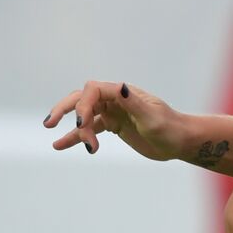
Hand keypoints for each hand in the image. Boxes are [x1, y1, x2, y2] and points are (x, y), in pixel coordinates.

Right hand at [43, 81, 185, 159]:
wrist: (181, 142)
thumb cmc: (171, 128)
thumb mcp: (152, 118)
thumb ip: (134, 103)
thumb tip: (121, 87)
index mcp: (124, 93)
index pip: (93, 90)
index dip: (82, 105)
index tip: (81, 125)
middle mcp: (116, 99)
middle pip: (83, 99)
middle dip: (65, 109)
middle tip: (50, 124)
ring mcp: (114, 112)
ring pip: (84, 115)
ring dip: (72, 128)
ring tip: (56, 141)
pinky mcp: (114, 126)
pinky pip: (90, 129)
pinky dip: (75, 137)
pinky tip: (59, 145)